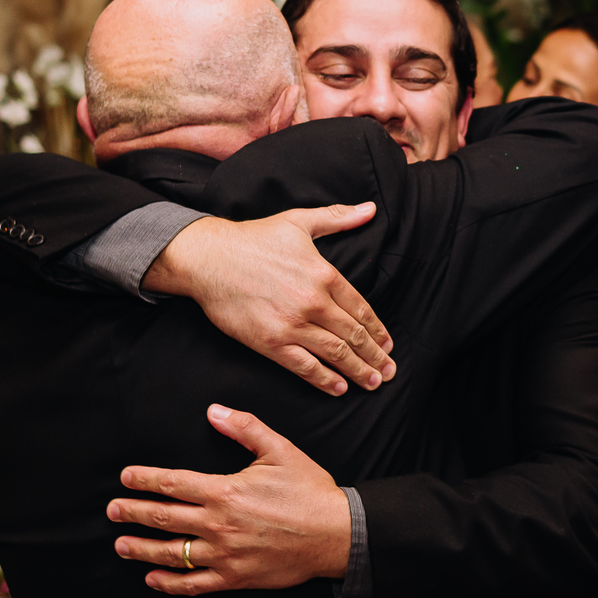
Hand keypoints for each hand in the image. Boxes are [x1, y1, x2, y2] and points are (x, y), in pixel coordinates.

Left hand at [107, 405, 351, 595]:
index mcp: (225, 491)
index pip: (173, 483)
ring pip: (172, 553)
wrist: (337, 534)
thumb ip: (245, 428)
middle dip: (132, 513)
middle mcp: (218, 524)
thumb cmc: (309, 491)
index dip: (145, 479)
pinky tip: (153, 579)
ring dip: (141, 549)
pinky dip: (169, 583)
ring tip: (121, 545)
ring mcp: (225, 554)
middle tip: (112, 510)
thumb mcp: (280, 450)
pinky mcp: (235, 578)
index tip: (126, 477)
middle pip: (162, 518)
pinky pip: (194, 584)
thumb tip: (214, 411)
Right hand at [143, 203, 394, 396]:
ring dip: (358, 370)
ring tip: (372, 382)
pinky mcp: (270, 342)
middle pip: (353, 334)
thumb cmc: (253, 238)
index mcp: (324, 274)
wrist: (209, 258)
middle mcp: (313, 302)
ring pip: (335, 353)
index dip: (377, 329)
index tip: (387, 343)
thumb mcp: (299, 221)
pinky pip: (305, 366)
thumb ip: (338, 217)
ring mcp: (292, 324)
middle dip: (375, 355)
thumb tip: (369, 209)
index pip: (360, 308)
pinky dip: (325, 380)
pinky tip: (339, 388)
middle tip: (389, 371)